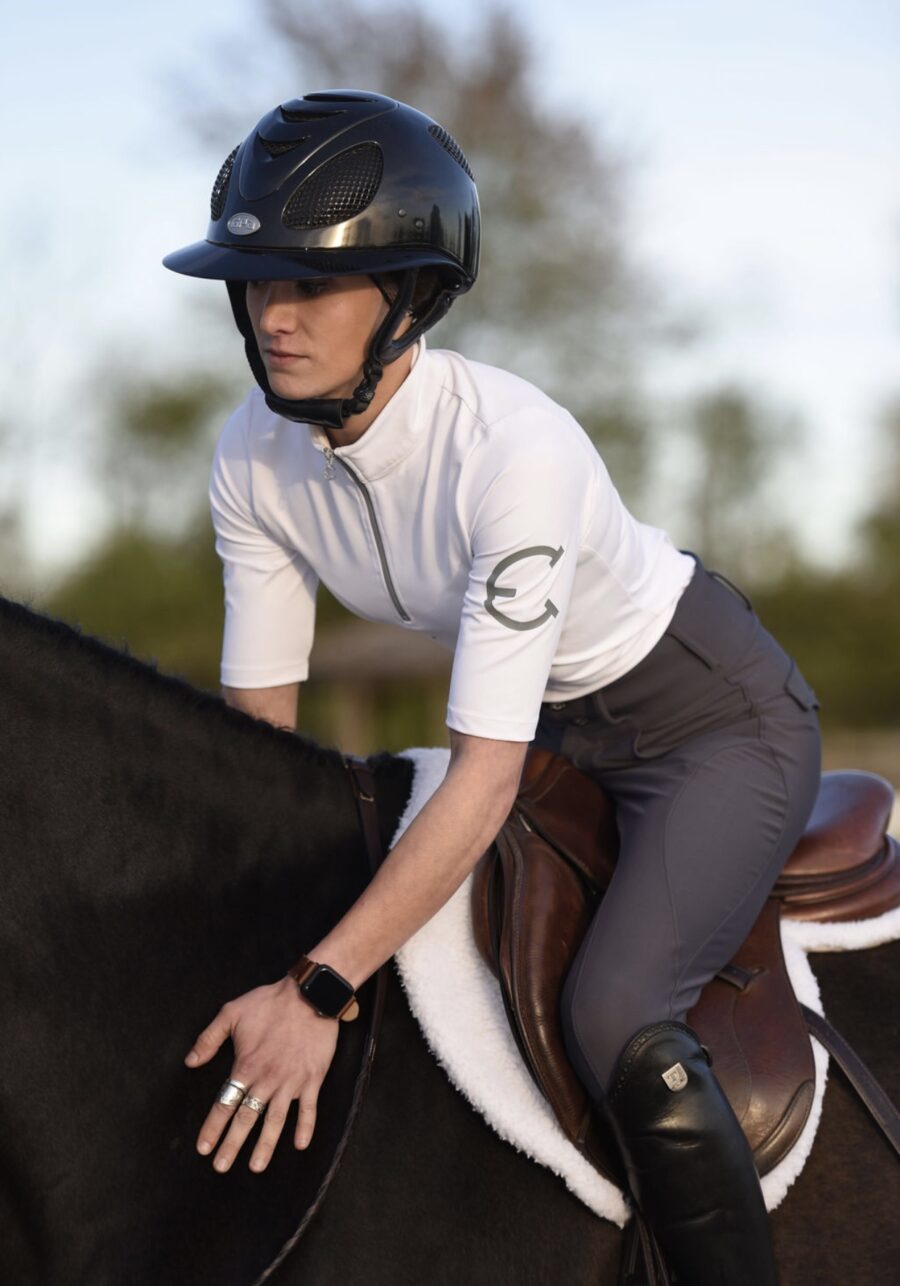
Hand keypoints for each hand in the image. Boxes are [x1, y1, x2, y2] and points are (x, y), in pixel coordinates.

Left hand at [184, 976, 339, 1172]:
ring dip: (265, 1146)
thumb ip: (209, 1038)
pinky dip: (305, 1128)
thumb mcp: (231, 1012)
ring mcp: (291, 1082)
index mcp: (246, 1066)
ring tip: (255, 1167)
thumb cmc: (269, 1002)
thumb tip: (190, 1062)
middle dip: (232, 1145)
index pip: (225, 1103)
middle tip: (220, 1167)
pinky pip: (309, 1109)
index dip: (213, 1127)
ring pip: (275, 1121)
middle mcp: (267, 1080)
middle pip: (246, 1118)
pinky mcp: (312, 1079)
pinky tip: (300, 1145)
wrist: (309, 994)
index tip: (203, 1147)